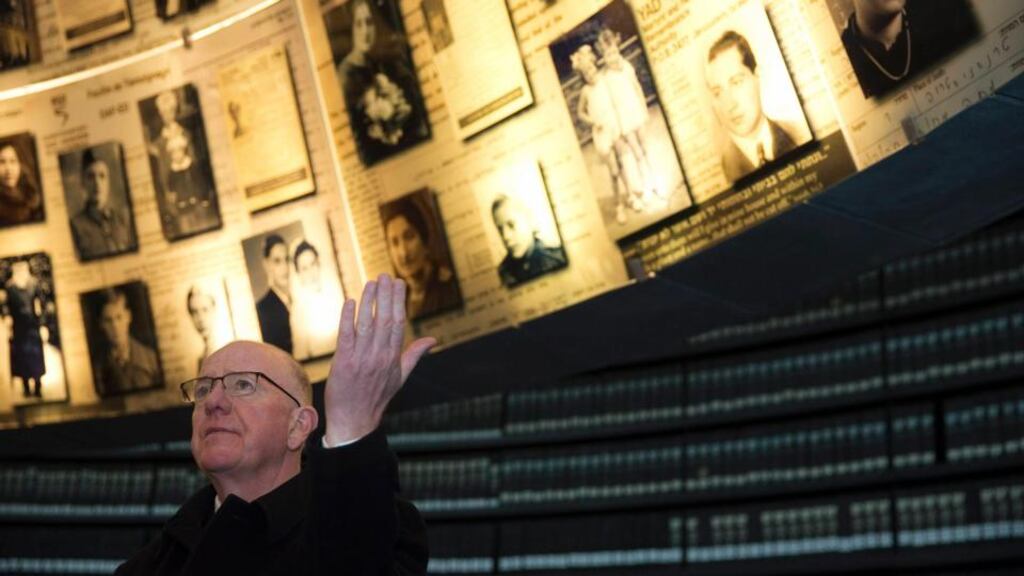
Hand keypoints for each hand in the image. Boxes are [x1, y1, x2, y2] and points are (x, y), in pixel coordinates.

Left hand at [323, 274, 435, 443]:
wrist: (355, 421)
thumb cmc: (377, 397)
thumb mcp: (400, 377)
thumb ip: (414, 355)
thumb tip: (433, 340)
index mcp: (393, 358)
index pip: (398, 324)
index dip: (398, 302)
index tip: (398, 283)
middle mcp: (379, 357)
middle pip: (384, 320)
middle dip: (385, 296)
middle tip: (385, 275)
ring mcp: (361, 360)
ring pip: (366, 325)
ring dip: (369, 301)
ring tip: (370, 283)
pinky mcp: (343, 363)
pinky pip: (346, 336)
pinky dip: (348, 318)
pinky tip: (351, 302)